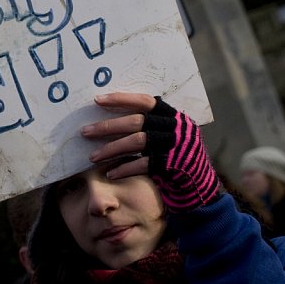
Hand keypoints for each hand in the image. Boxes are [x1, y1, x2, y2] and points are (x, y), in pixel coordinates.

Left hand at [81, 92, 219, 211]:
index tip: (97, 100)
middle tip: (85, 132)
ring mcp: (174, 146)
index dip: (120, 99)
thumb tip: (116, 113)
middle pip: (135, 122)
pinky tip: (110, 173)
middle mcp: (175, 127)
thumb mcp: (170, 133)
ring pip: (136, 142)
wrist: (199, 184)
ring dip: (111, 149)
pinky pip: (143, 164)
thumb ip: (152, 123)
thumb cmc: (178, 156)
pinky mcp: (172, 165)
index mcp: (173, 115)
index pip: (144, 101)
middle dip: (107, 127)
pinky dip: (125, 168)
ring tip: (92, 156)